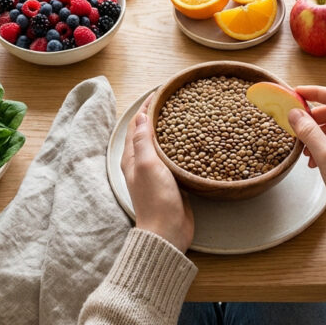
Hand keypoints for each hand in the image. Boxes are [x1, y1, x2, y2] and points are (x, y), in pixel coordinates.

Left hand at [121, 95, 193, 252]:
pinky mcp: (171, 182)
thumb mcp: (147, 165)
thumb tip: (139, 117)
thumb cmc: (155, 199)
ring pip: (162, 145)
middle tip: (175, 101)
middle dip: (159, 116)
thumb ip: (143, 141)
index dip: (146, 108)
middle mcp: (142, 164)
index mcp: (132, 158)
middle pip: (148, 133)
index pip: (137, 126)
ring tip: (185, 116)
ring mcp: (157, 173)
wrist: (167, 232)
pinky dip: (180, 146)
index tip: (159, 92)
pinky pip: (174, 158)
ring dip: (170, 131)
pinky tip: (193, 142)